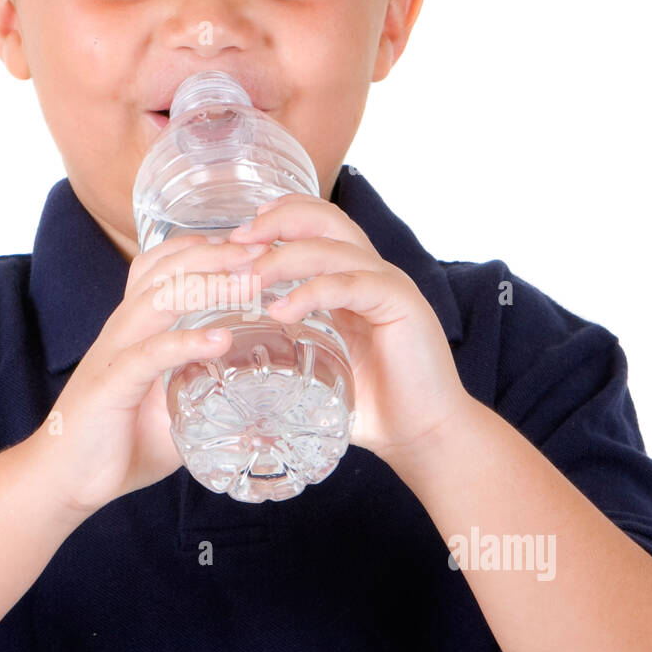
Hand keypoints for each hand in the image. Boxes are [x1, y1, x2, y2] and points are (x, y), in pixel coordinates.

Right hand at [32, 233, 267, 516]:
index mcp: (133, 328)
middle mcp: (122, 330)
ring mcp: (114, 353)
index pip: (160, 267)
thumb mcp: (168, 412)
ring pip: (159, 299)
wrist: (62, 481)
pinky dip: (187, 342)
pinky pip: (150, 353)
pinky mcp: (111, 384)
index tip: (246, 245)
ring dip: (208, 286)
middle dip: (215, 255)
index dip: (201, 248)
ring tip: (250, 283)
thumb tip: (251, 407)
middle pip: (165, 271)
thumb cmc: (113, 443)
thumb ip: (200, 397)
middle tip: (261, 251)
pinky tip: (221, 340)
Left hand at [228, 192, 470, 469]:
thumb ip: (284, 352)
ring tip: (249, 280)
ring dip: (284, 258)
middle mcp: (371, 273)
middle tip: (236, 241)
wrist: (422, 434)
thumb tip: (228, 363)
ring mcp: (388, 285)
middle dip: (276, 223)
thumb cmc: (372, 404)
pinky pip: (351, 284)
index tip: (237, 233)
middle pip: (325, 221)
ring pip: (332, 248)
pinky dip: (313, 292)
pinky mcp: (401, 304)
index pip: (318, 225)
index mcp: (352, 279)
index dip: (279, 217)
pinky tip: (281, 311)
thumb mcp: (318, 368)